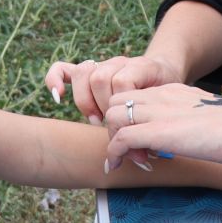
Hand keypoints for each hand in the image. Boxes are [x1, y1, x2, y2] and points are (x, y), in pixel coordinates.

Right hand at [44, 55, 180, 126]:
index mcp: (142, 67)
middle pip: (101, 78)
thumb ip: (154, 129)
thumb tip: (141, 160)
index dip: (122, 106)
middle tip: (113, 126)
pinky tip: (59, 97)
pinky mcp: (88, 71)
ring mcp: (102, 64)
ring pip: (85, 73)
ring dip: (88, 101)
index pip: (123, 82)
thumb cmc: (164, 98)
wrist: (164, 72)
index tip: (130, 129)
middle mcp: (120, 62)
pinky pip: (63, 69)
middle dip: (104, 108)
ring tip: (98, 120)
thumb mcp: (166, 110)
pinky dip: (55, 80)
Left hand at [103, 83, 221, 166]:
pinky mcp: (162, 131)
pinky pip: (122, 138)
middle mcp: (160, 96)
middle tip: (133, 152)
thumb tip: (185, 137)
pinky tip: (126, 166)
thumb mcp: (204, 116)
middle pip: (114, 102)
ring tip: (135, 160)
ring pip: (112, 116)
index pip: (130, 96)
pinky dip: (117, 154)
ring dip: (114, 140)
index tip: (138, 142)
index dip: (126, 118)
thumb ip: (187, 119)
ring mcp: (159, 112)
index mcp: (171, 92)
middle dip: (114, 128)